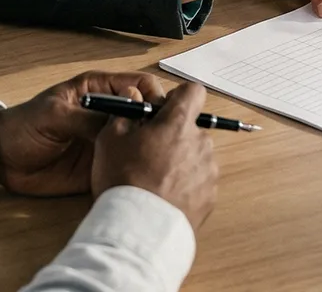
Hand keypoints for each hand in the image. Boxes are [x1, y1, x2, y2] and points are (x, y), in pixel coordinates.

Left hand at [0, 69, 165, 194]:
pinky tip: (135, 178)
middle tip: (159, 141)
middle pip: (144, 113)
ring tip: (150, 162)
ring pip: (138, 141)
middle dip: (156, 125)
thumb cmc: (24, 124)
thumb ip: (87, 118)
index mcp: (100, 89)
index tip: (159, 114)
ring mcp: (106, 140)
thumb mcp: (55, 114)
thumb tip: (119, 126)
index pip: (139, 84)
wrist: (2, 158)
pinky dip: (131, 172)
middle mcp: (108, 113)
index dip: (153, 95)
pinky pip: (123, 167)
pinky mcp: (101, 165)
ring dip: (146, 150)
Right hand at [92, 80, 218, 232]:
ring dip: (181, 161)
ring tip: (156, 180)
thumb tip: (134, 96)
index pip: (193, 91)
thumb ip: (125, 111)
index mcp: (179, 123)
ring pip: (196, 155)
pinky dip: (187, 185)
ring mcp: (208, 171)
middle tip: (151, 152)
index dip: (179, 97)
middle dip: (174, 135)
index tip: (164, 110)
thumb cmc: (124, 181)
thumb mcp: (111, 139)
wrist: (138, 230)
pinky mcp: (210, 197)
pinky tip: (165, 196)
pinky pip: (200, 181)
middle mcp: (200, 142)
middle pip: (192, 127)